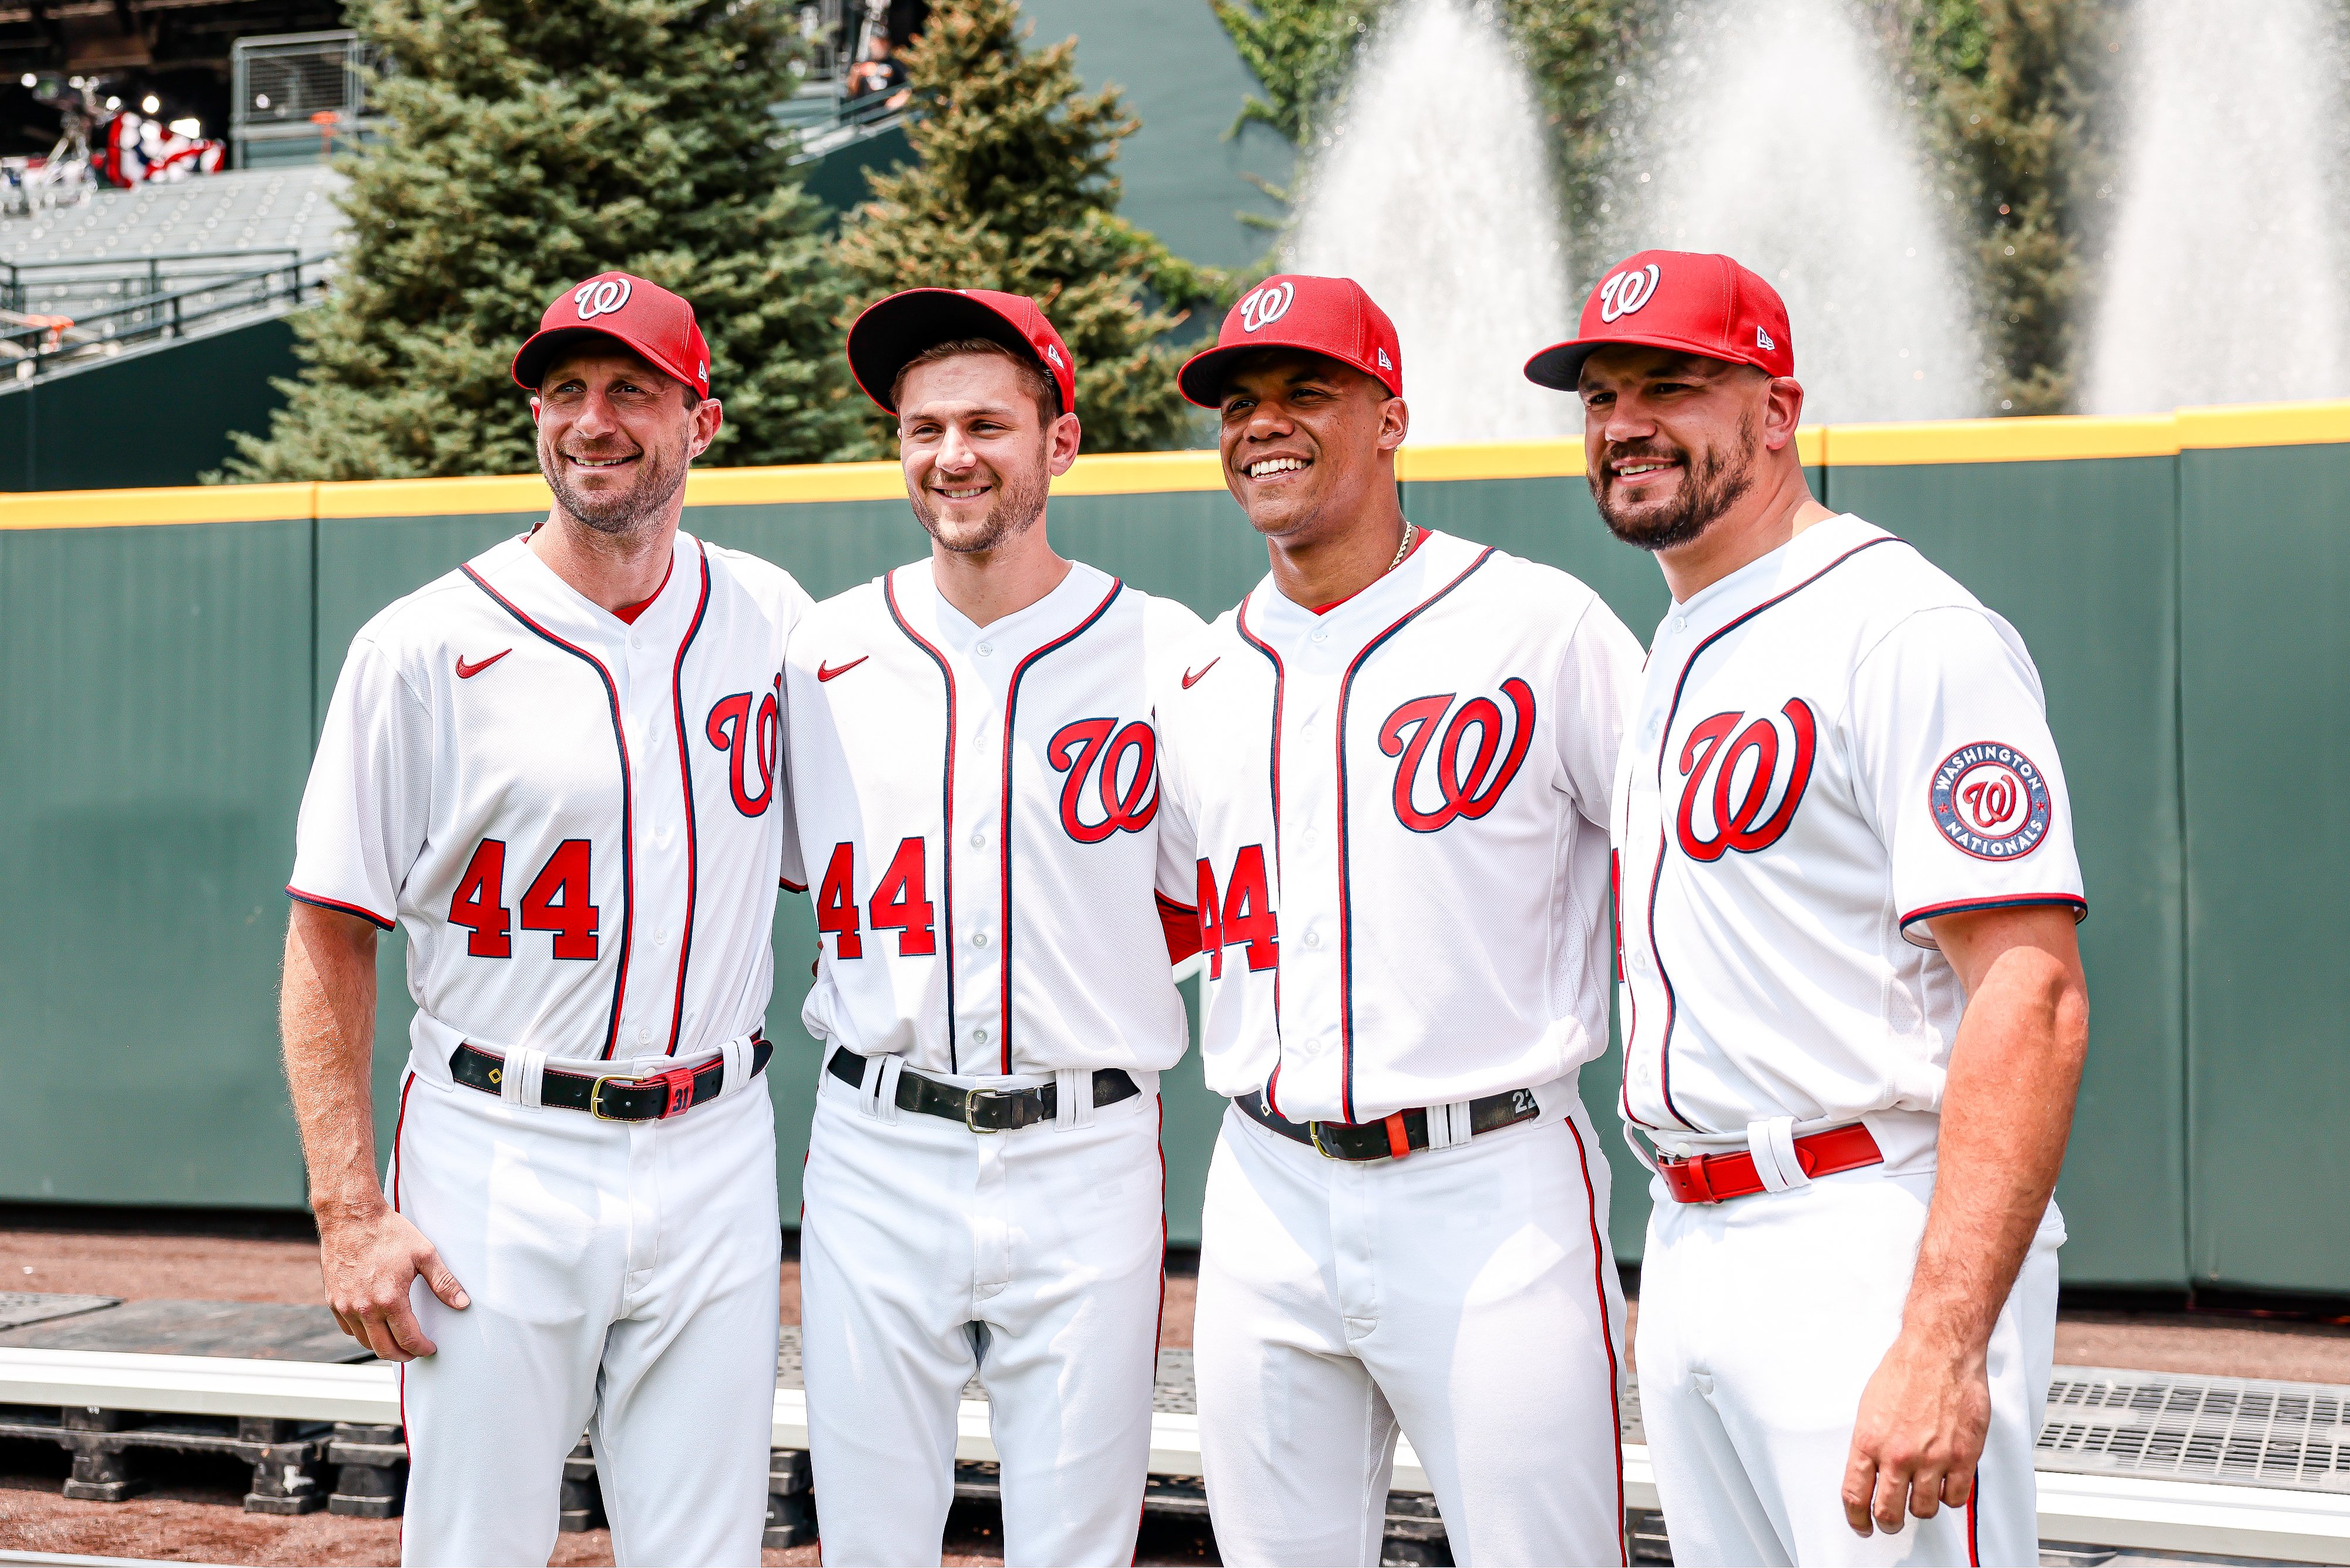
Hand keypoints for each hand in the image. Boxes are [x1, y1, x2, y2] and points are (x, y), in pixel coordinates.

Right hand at [318, 1207, 467, 1360]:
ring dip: (382, 1346)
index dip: (422, 1348)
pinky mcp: (333, 1301)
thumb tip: (463, 1303)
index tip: (430, 1348)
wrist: (351, 1217)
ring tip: (398, 1341)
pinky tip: (376, 1326)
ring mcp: (345, 1306)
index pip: (408, 1339)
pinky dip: (363, 1333)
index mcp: (389, 1299)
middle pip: (384, 1349)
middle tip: (415, 1352)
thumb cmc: (388, 1233)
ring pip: (365, 1342)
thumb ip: (444, 1282)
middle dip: (403, 1355)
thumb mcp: (424, 1254)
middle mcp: (364, 1308)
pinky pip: (348, 1329)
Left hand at [1841, 1328, 1989, 1535]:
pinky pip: (1956, 1498)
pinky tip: (1945, 1483)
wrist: (1939, 1351)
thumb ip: (1869, 1444)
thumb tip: (1868, 1472)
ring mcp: (1932, 1458)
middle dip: (1887, 1522)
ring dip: (1920, 1507)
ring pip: (1924, 1510)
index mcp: (1868, 1441)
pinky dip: (1950, 1496)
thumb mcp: (1869, 1408)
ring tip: (1920, 1494)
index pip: (1855, 1496)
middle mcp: (1898, 1455)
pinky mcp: (1963, 1457)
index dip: (1857, 1519)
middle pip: (1889, 1513)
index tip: (1861, 1525)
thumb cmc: (1905, 1371)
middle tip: (1890, 1521)